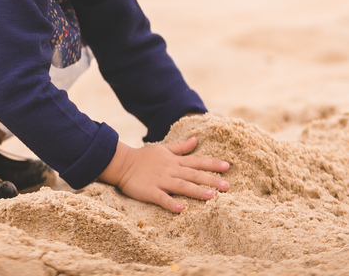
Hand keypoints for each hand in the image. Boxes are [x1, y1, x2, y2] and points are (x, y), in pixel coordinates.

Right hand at [99, 137, 230, 212]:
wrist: (122, 163)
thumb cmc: (143, 157)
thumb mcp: (163, 149)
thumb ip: (180, 147)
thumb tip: (196, 140)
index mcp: (174, 161)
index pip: (197, 161)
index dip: (212, 164)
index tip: (227, 167)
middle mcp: (170, 170)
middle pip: (193, 175)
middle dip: (210, 180)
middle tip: (227, 186)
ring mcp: (160, 181)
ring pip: (181, 186)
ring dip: (196, 191)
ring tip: (211, 197)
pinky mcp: (150, 191)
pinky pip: (161, 198)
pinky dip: (171, 203)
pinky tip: (181, 209)